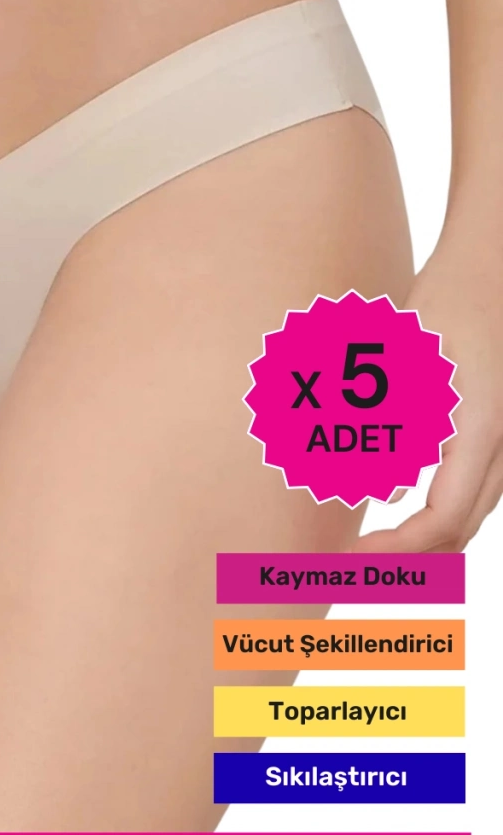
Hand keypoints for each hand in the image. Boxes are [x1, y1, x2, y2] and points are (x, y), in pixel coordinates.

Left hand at [358, 245, 502, 552]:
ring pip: (465, 514)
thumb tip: (383, 489)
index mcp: (482, 431)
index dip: (395, 550)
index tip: (351, 558)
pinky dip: (431, 511)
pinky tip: (389, 504)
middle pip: (457, 531)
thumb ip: (392, 417)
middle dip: (403, 558)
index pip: (441, 520)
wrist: (490, 267)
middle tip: (347, 567)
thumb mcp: (408, 355)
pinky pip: (467, 490)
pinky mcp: (496, 436)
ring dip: (417, 539)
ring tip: (362, 548)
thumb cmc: (447, 301)